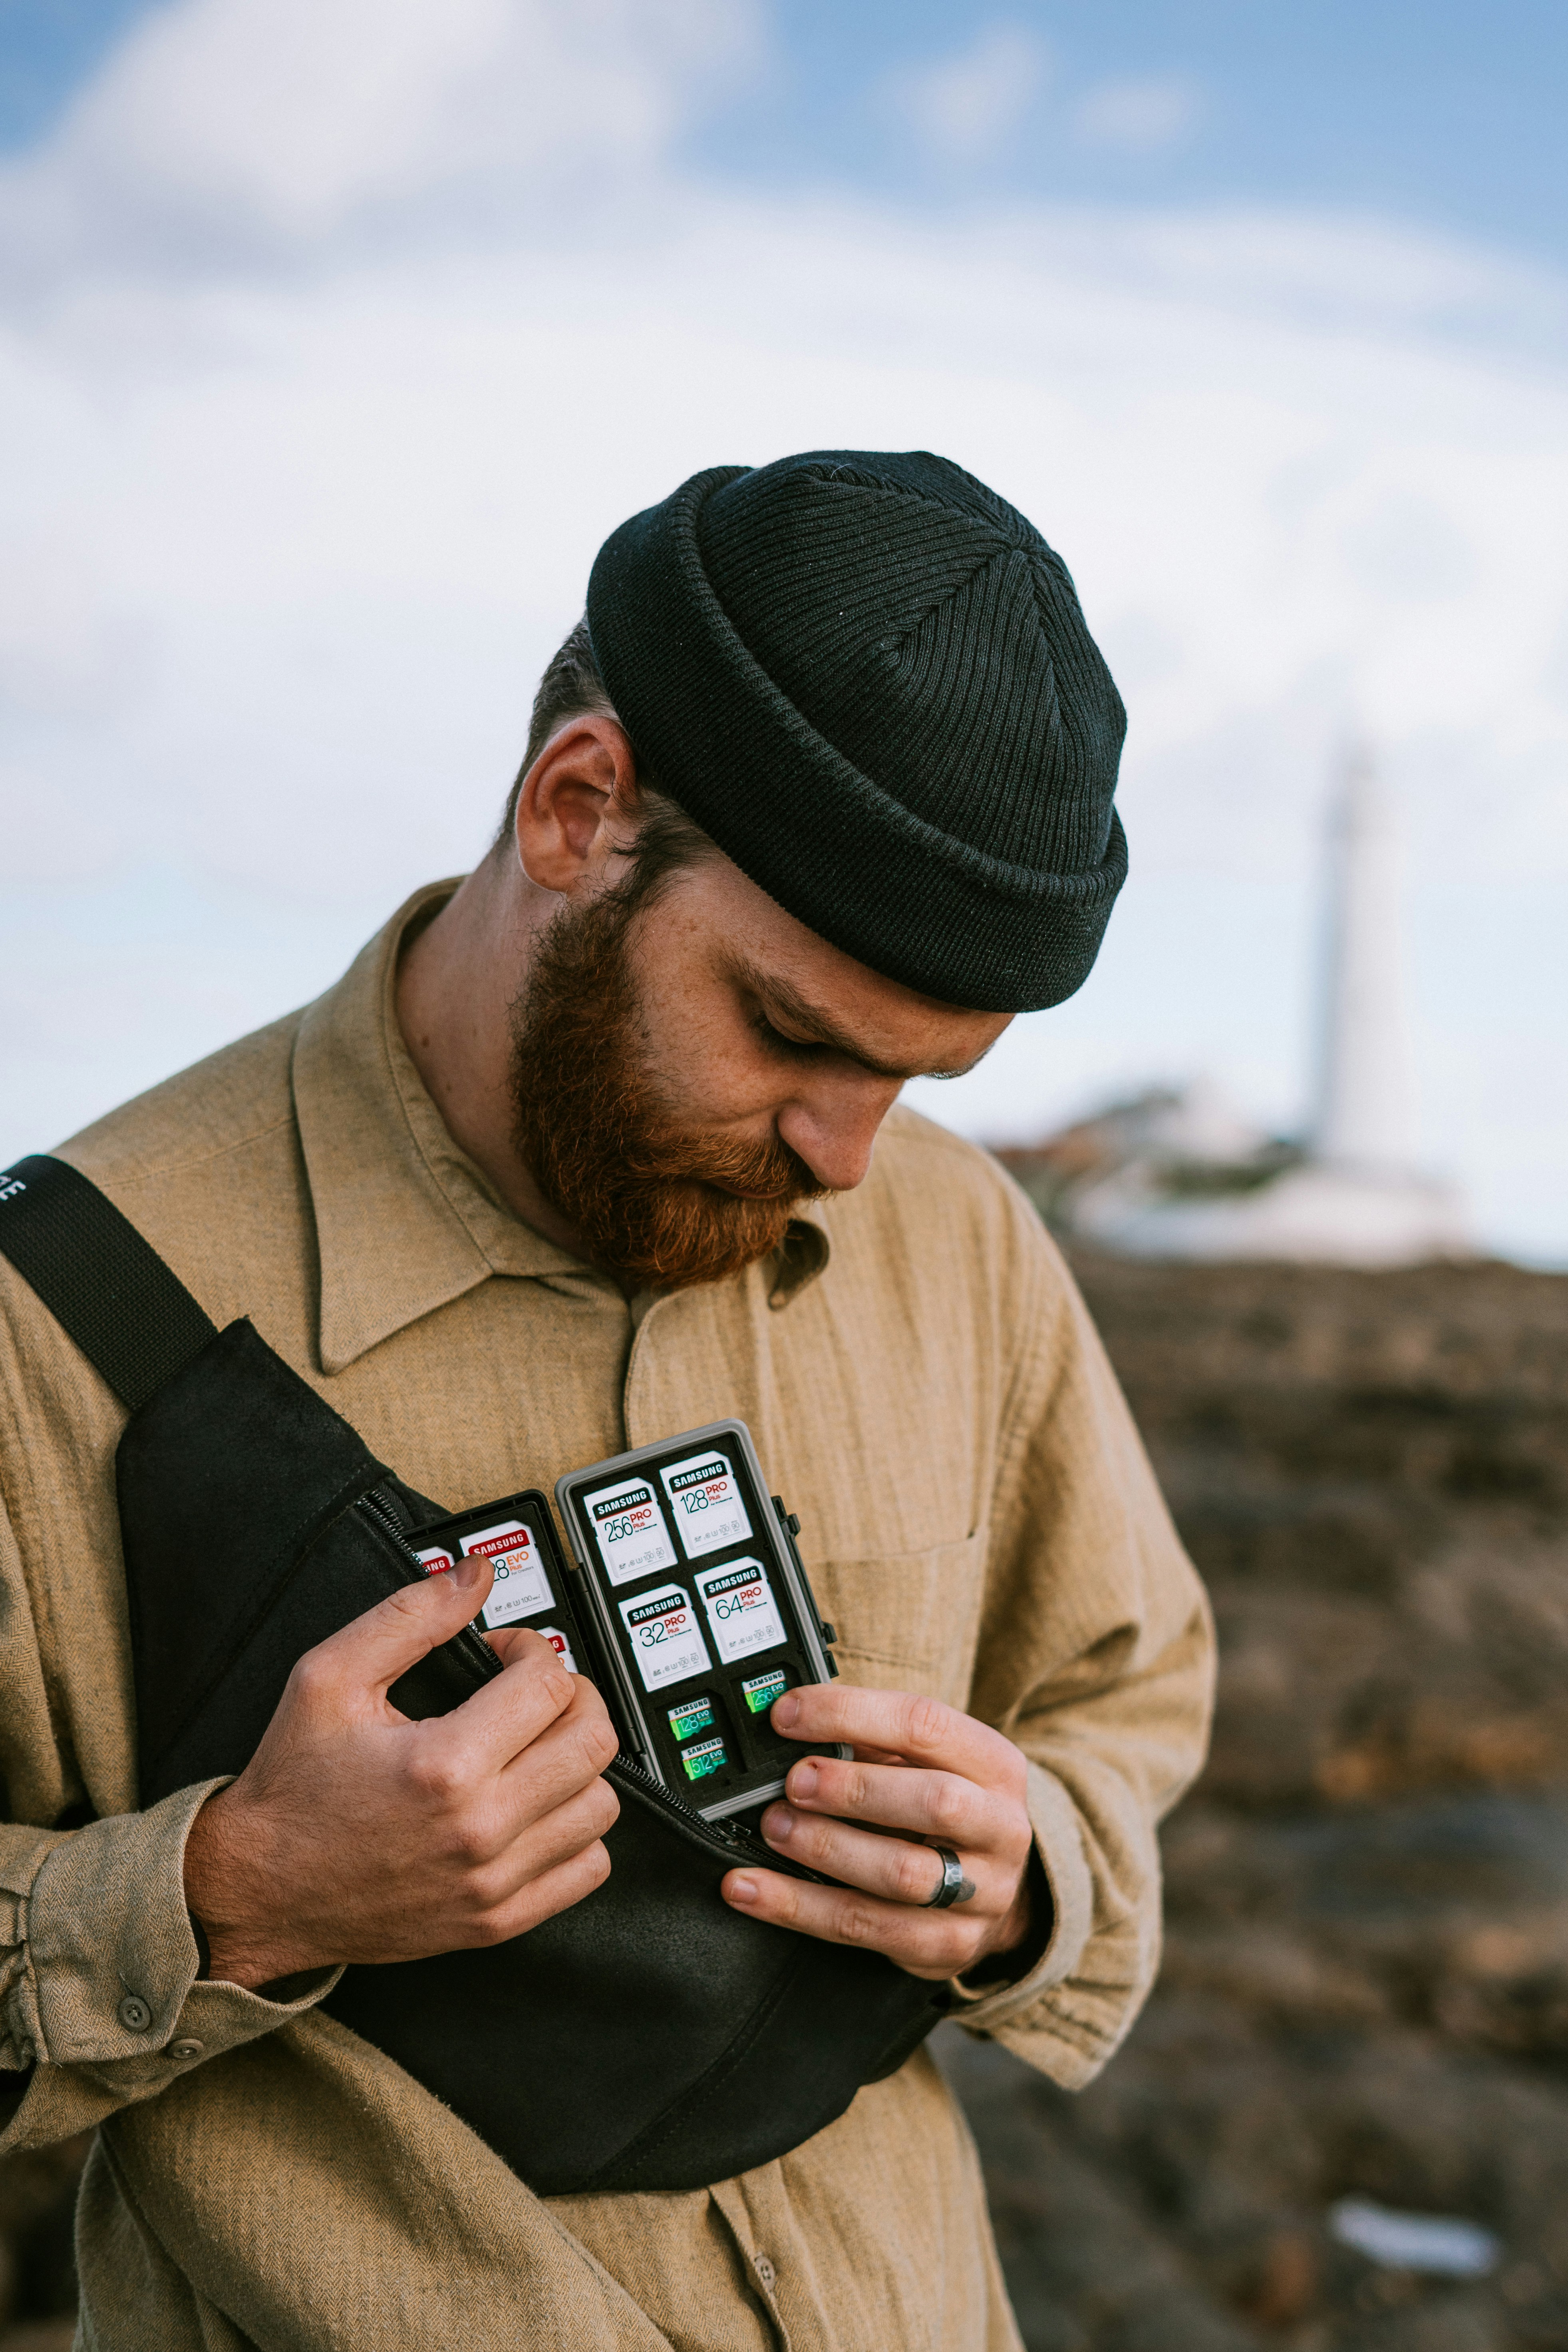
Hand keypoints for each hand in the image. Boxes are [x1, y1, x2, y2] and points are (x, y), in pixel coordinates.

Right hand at [183, 1556, 619, 1988]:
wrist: (259, 1889)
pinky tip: (539, 1806)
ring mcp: (493, 1882)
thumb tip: (473, 1577)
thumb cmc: (292, 1788)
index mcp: (444, 1765)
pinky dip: (577, 1831)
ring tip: (535, 1748)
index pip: (549, 1683)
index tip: (506, 1654)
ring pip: (601, 1805)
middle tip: (533, 1690)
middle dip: (572, 1695)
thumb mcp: (330, 1676)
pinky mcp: (496, 1921)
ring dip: (579, 1763)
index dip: (533, 1649)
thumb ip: (410, 1616)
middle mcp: (479, 1828)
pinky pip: (587, 1869)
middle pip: (594, 1740)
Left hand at [720, 1684, 1033, 1980]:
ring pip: (902, 1874)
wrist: (998, 1890)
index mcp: (994, 1764)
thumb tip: (789, 1723)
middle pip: (934, 1802)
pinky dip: (798, 1907)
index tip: (787, 1715)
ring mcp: (982, 1895)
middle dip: (853, 1789)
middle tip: (793, 1783)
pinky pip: (866, 1929)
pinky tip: (751, 1889)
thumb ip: (870, 1742)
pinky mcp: (948, 1946)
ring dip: (826, 1849)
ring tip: (772, 1829)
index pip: (925, 1725)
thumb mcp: (925, 1763)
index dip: (850, 1714)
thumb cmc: (944, 1810)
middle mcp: (1001, 1828)